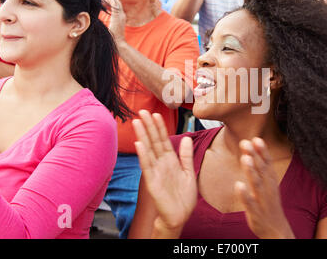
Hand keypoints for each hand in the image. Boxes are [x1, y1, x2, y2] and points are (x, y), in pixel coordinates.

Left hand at [100, 0, 125, 44]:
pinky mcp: (119, 16)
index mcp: (119, 17)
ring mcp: (121, 15)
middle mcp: (121, 14)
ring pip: (115, 1)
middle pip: (116, 1)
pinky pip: (115, 5)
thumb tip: (97, 19)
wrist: (118, 43)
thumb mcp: (109, 28)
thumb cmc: (113, 38)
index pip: (115, 5)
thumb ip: (106, 22)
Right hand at [133, 110, 196, 229]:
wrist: (180, 216)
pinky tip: (140, 144)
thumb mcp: (189, 172)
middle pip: (154, 141)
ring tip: (137, 122)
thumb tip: (186, 138)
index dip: (160, 127)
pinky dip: (143, 155)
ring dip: (143, 136)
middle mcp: (161, 164)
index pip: (164, 140)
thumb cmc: (183, 197)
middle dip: (149, 126)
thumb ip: (187, 156)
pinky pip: (147, 166)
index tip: (156, 114)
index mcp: (171, 160)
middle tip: (142, 111)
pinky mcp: (152, 182)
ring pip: (148, 150)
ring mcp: (156, 172)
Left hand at [235, 138, 294, 238]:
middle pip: (262, 170)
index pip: (268, 163)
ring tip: (245, 159)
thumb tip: (253, 148)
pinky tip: (238, 185)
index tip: (256, 138)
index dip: (263, 151)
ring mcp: (263, 201)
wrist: (277, 231)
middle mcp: (269, 189)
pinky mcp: (256, 213)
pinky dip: (245, 195)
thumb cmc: (269, 204)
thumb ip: (261, 167)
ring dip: (251, 171)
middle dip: (255, 156)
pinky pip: (250, 204)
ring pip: (257, 185)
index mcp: (271, 181)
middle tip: (246, 142)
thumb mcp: (269, 184)